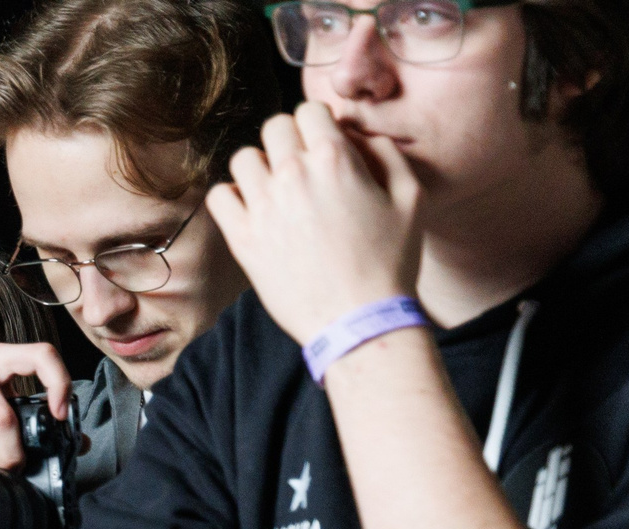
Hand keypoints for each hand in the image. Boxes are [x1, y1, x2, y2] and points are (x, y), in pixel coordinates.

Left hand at [203, 104, 421, 347]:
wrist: (358, 320)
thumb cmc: (390, 262)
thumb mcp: (410, 198)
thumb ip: (385, 154)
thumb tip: (358, 136)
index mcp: (334, 159)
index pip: (309, 110)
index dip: (319, 124)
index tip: (324, 145)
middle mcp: (292, 175)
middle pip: (274, 127)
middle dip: (289, 140)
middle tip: (302, 167)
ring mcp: (263, 207)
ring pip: (243, 159)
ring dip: (259, 167)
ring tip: (277, 189)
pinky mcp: (242, 239)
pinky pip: (218, 197)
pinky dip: (230, 198)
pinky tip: (252, 210)